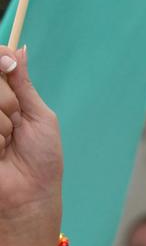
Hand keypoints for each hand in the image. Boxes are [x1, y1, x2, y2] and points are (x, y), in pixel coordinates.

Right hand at [0, 46, 62, 243]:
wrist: (29, 196)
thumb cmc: (41, 159)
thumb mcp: (39, 116)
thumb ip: (24, 84)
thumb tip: (19, 50)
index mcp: (7, 97)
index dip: (0, 58)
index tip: (7, 62)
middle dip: (7, 101)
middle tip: (16, 123)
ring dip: (3, 124)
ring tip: (7, 144)